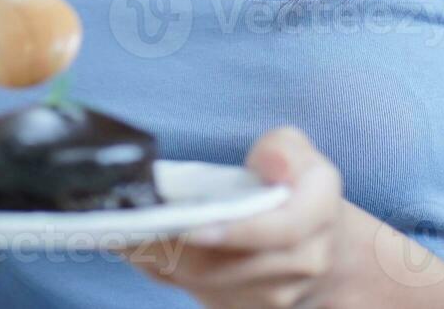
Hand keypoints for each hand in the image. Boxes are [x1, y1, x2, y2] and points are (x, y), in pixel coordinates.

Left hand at [120, 126, 353, 308]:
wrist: (326, 252)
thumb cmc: (299, 188)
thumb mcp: (298, 151)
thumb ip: (283, 150)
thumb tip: (268, 165)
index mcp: (317, 216)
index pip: (280, 231)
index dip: (237, 231)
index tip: (193, 226)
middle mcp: (299, 265)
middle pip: (228, 266)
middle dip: (174, 247)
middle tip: (128, 222)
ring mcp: (269, 297)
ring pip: (204, 284)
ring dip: (157, 258)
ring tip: (117, 229)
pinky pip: (192, 291)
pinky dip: (158, 267)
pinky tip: (128, 243)